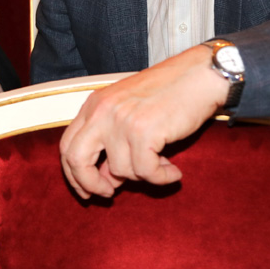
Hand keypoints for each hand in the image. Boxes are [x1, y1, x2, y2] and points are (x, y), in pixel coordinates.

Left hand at [60, 45, 228, 198]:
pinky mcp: (144, 131)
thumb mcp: (130, 107)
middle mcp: (103, 110)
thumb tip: (105, 178)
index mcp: (95, 103)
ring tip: (163, 165)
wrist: (201, 75)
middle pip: (76, 159)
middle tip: (109, 193)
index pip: (68, 145)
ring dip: (143, 175)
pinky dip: (161, 178)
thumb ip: (112, 137)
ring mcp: (122, 120)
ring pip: (119, 170)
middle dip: (89, 184)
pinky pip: (146, 172)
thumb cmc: (171, 91)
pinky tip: (173, 172)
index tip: (87, 190)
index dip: (74, 174)